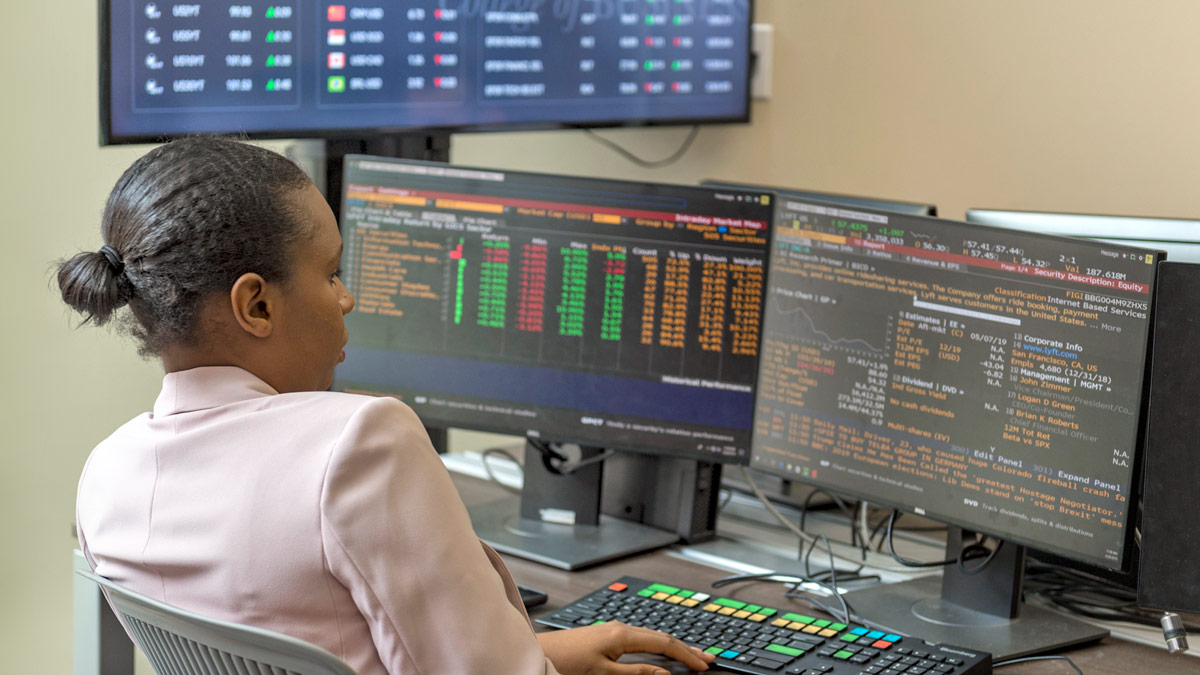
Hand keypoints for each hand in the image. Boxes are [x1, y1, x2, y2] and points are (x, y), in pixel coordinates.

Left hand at [536, 622, 715, 674]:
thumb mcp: (605, 674)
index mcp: (622, 634)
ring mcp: (612, 630)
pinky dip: (656, 648)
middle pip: (661, 637)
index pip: (664, 643)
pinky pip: (639, 641)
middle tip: (706, 658)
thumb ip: (637, 673)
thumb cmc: (565, 662)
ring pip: (651, 638)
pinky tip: (660, 655)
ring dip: (672, 648)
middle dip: (685, 648)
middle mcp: (619, 628)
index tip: (703, 665)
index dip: (686, 655)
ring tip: (689, 656)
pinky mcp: (605, 636)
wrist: (538, 652)